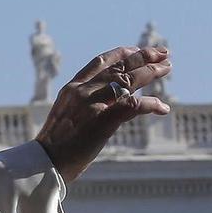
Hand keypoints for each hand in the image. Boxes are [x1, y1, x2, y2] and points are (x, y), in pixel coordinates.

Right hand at [35, 46, 171, 181]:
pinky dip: (151, 104)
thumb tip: (98, 103)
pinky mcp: (102, 121)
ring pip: (127, 80)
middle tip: (163, 53)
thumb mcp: (65, 115)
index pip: (100, 61)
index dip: (122, 53)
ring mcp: (92, 105)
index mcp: (72, 87)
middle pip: (118, 67)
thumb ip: (80, 103)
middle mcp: (82, 91)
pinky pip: (132, 106)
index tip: (137, 50)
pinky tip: (162, 107)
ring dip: (150, 72)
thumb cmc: (54, 144)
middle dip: (143, 57)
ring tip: (166, 68)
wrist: (45, 162)